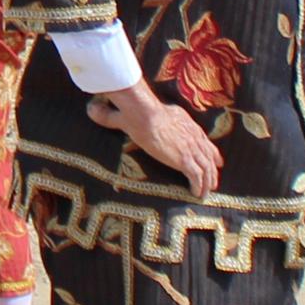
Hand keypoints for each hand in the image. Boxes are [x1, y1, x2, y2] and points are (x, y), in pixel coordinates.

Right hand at [90, 85, 223, 193]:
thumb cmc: (136, 112)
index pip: (201, 138)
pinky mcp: (185, 160)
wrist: (144, 115)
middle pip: (208, 153)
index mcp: (183, 122)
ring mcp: (190, 148)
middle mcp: (191, 135)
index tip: (214, 157)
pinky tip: (197, 194)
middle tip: (213, 180)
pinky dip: (199, 186)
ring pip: (206, 167)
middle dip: (212, 168)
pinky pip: (197, 177)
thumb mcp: (126, 114)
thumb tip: (91, 110)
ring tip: (206, 191)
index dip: (208, 149)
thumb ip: (110, 115)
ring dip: (208, 180)